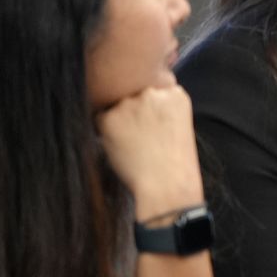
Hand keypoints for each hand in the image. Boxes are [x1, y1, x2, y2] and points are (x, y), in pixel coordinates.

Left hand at [95, 84, 204, 216]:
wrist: (167, 185)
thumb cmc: (174, 163)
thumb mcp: (177, 126)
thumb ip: (159, 109)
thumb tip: (131, 104)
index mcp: (175, 94)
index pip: (153, 91)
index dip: (151, 111)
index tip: (155, 125)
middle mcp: (152, 93)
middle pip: (132, 95)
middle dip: (134, 113)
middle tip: (143, 138)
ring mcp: (130, 103)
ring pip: (115, 107)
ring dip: (119, 122)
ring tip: (135, 146)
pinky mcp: (109, 117)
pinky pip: (100, 120)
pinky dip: (107, 134)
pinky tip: (124, 148)